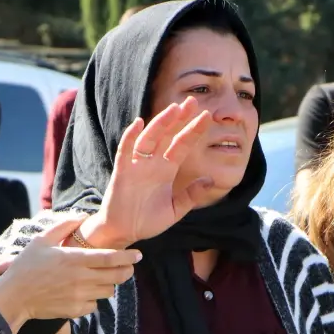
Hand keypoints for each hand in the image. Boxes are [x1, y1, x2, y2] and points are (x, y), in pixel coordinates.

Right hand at [0, 216, 142, 330]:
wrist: (14, 297)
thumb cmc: (26, 266)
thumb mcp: (42, 240)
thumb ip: (64, 226)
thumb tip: (83, 216)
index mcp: (75, 259)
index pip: (110, 258)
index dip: (128, 257)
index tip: (139, 255)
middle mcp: (81, 278)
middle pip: (116, 276)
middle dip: (126, 271)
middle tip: (128, 268)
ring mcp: (79, 296)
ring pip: (108, 291)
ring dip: (109, 284)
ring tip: (102, 278)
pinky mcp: (75, 310)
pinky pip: (95, 305)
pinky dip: (94, 299)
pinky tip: (85, 292)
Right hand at [79, 97, 214, 248]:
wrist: (123, 232)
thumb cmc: (147, 221)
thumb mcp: (175, 210)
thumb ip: (191, 195)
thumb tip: (211, 180)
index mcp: (166, 170)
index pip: (182, 145)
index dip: (193, 131)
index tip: (206, 116)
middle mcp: (153, 163)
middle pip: (167, 135)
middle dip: (179, 118)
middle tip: (192, 101)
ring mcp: (137, 165)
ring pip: (149, 139)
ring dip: (160, 123)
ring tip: (174, 109)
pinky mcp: (122, 171)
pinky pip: (125, 150)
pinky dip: (130, 137)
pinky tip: (139, 123)